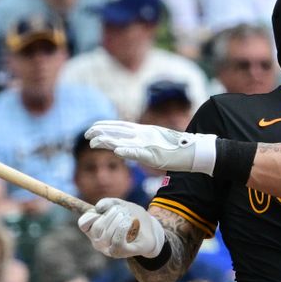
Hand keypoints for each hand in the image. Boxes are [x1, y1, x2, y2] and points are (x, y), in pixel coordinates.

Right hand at [78, 198, 164, 258]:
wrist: (151, 230)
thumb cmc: (132, 217)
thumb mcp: (120, 204)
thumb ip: (108, 202)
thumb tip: (98, 208)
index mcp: (94, 231)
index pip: (83, 224)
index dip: (91, 214)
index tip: (103, 210)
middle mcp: (98, 243)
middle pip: (97, 228)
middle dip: (110, 215)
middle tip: (122, 210)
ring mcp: (109, 250)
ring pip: (106, 236)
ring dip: (117, 221)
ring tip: (127, 216)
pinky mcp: (122, 253)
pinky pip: (117, 242)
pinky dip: (122, 230)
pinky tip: (129, 223)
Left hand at [86, 120, 216, 174]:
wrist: (194, 151)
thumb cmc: (175, 150)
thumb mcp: (154, 145)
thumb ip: (138, 145)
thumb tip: (120, 148)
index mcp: (144, 131)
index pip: (120, 127)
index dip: (105, 127)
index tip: (92, 128)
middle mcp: (144, 134)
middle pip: (118, 131)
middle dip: (101, 132)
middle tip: (87, 134)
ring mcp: (148, 144)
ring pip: (124, 141)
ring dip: (108, 141)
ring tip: (94, 142)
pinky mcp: (154, 154)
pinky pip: (138, 153)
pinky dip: (127, 151)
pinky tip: (116, 150)